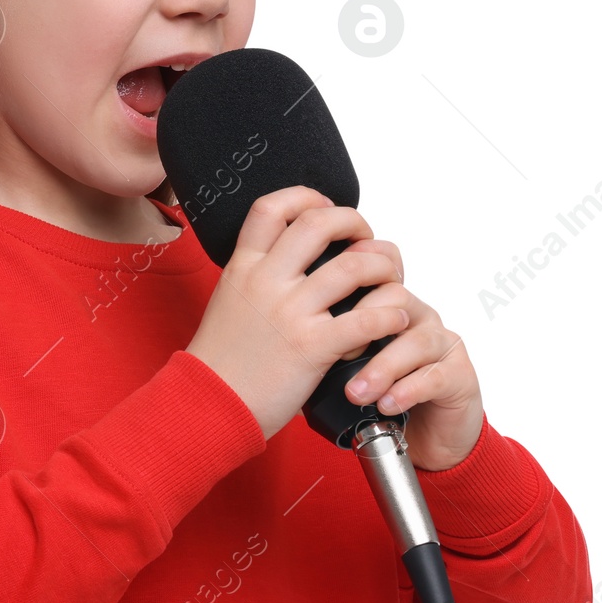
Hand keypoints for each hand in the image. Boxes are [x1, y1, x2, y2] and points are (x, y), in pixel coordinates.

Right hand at [186, 187, 412, 441]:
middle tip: (366, 240)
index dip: (306, 197)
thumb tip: (291, 262)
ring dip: (383, 266)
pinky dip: (390, 315)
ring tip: (390, 278)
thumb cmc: (220, 362)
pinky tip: (394, 320)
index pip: (272, 207)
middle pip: (319, 222)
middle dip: (354, 222)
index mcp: (243, 266)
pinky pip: (366, 319)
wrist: (207, 405)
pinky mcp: (312, 347)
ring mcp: (290, 312)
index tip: (326, 208)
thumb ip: (257, 277)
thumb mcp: (229, 301)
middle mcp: (266, 280)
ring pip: (353, 266)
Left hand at [336, 237, 484, 471]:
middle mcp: (418, 317)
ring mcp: (442, 344)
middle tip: (336, 354)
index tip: (321, 310)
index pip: (376, 269)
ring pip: (416, 339)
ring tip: (356, 392)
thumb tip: (281, 335)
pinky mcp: (460, 375)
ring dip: (382, 367)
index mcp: (389, 305)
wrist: (424, 439)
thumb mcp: (346, 367)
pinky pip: (436, 376)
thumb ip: (325, 344)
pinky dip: (407, 390)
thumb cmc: (380, 396)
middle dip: (362, 324)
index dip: (352, 281)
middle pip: (396, 296)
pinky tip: (386, 404)